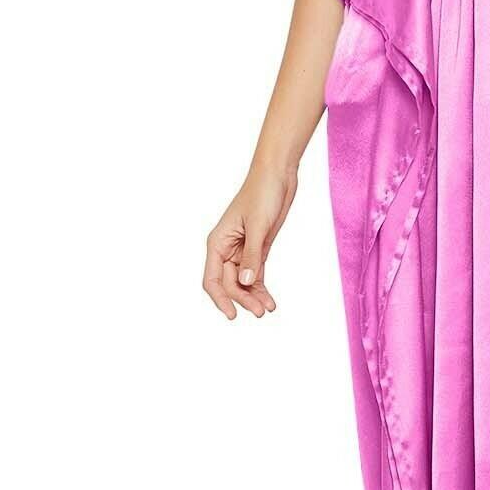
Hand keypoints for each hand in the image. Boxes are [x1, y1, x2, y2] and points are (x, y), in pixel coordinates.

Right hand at [204, 165, 294, 318]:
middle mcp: (226, 249)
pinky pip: (255, 274)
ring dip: (253, 297)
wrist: (277, 175)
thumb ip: (252, 256)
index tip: (232, 314)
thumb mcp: (259, 226)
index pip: (212, 279)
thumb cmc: (263, 193)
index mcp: (218, 242)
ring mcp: (242, 250)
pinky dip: (260, 288)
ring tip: (268, 309)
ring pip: (243, 282)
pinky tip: (269, 300)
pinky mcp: (257, 249)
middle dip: (243, 299)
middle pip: (230, 284)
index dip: (220, 299)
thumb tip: (246, 283)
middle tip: (261, 312)